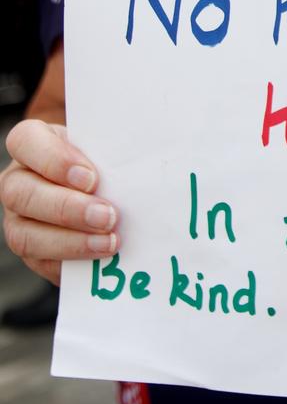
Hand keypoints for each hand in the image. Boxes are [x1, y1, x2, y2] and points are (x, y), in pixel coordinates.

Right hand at [1, 120, 119, 283]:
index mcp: (32, 144)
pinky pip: (40, 262)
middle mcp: (18, 180)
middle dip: (67, 208)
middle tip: (108, 216)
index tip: (91, 177)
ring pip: (24, 234)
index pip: (25, 141)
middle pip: (20, 194)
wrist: (99, 190)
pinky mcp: (31, 250)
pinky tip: (100, 257)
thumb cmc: (102, 159)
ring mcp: (17, 218)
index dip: (54, 160)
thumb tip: (151, 162)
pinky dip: (72, 261)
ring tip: (108, 242)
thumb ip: (113, 151)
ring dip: (70, 241)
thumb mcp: (104, 146)